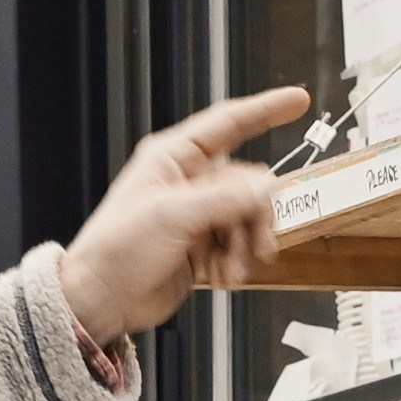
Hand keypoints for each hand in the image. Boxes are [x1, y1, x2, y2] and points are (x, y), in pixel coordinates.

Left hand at [57, 88, 310, 350]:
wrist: (102, 300)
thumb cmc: (116, 250)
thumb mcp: (172, 215)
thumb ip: (225, 199)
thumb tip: (266, 186)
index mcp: (174, 158)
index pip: (229, 123)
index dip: (266, 110)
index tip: (297, 100)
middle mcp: (189, 181)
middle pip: (249, 183)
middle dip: (256, 215)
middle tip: (255, 242)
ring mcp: (198, 214)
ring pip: (249, 217)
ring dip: (246, 245)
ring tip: (231, 269)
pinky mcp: (203, 246)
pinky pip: (239, 246)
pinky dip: (237, 263)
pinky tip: (220, 277)